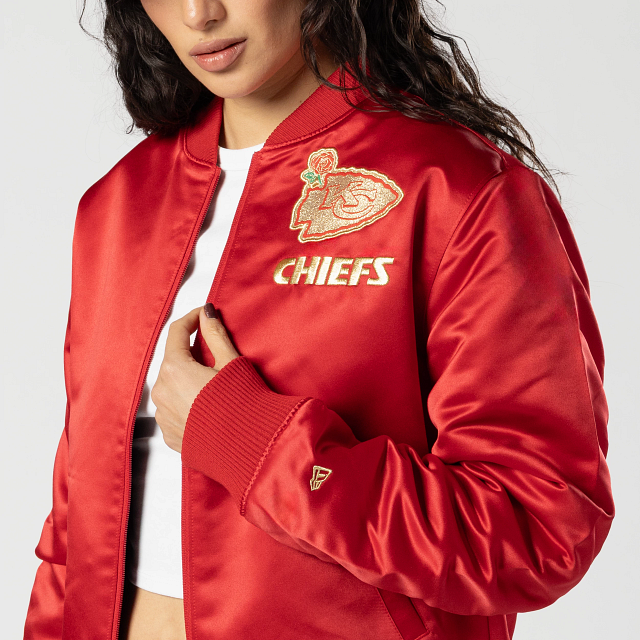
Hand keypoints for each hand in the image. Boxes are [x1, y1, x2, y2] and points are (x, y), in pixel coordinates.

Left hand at [151, 304, 239, 452]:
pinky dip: (187, 403)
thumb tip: (207, 314)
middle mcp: (162, 392)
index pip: (176, 332)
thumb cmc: (242, 405)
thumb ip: (215, 334)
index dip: (192, 319)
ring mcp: (163, 416)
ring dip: (188, 380)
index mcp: (174, 370)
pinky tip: (208, 406)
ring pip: (172, 386)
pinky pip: (174, 410)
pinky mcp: (170, 435)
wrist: (248, 448)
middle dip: (192, 354)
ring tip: (214, 385)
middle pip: (173, 361)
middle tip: (215, 353)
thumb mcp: (231, 362)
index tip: (203, 315)